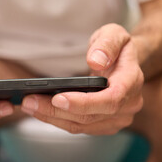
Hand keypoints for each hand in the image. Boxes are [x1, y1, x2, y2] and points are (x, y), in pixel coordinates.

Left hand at [21, 24, 143, 134]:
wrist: (124, 62)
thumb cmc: (117, 47)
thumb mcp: (114, 34)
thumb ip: (107, 44)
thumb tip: (96, 61)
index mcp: (132, 81)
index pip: (110, 99)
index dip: (83, 102)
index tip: (57, 98)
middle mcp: (128, 105)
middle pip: (90, 116)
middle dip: (57, 110)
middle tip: (29, 101)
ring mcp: (118, 118)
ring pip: (82, 125)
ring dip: (53, 118)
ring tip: (29, 106)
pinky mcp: (105, 124)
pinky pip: (80, 127)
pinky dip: (58, 120)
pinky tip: (40, 110)